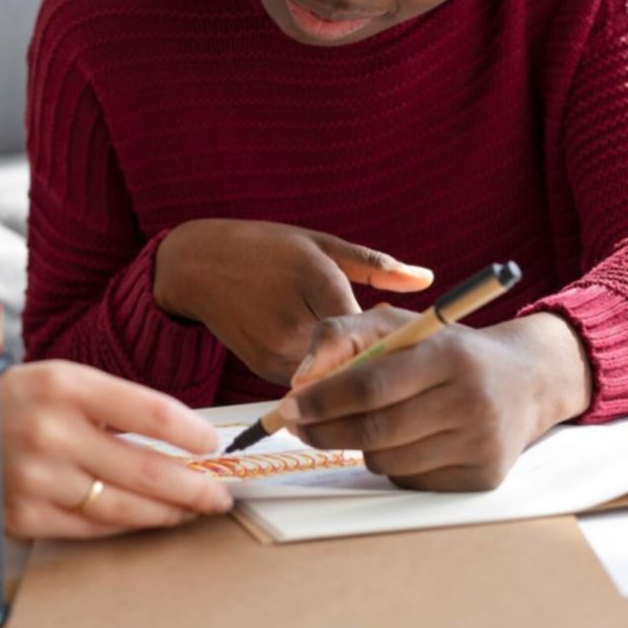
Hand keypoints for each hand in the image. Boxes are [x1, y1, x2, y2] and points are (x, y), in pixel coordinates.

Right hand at [0, 361, 234, 537]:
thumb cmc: (18, 402)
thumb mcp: (64, 381)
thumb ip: (116, 407)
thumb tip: (183, 438)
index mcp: (66, 385)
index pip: (150, 412)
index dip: (191, 433)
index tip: (214, 444)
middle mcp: (52, 432)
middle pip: (146, 469)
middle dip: (195, 487)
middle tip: (221, 493)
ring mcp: (36, 478)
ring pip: (125, 506)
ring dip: (169, 511)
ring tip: (193, 508)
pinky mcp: (24, 515)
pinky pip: (93, 527)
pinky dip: (128, 525)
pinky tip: (150, 518)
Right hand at [152, 219, 433, 384]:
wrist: (200, 266)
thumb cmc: (268, 247)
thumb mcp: (323, 245)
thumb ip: (376, 267)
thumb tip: (427, 278)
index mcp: (317, 282)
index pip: (367, 331)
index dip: (392, 342)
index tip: (412, 348)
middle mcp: (295, 322)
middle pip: (352, 360)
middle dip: (375, 360)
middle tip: (397, 357)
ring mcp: (276, 350)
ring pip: (331, 377)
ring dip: (349, 371)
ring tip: (366, 358)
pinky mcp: (263, 368)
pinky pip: (307, 382)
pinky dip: (323, 376)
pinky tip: (333, 361)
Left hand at [281, 309, 590, 490]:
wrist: (527, 380)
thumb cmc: (450, 348)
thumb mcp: (401, 323)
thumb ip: (342, 333)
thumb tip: (299, 379)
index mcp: (450, 355)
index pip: (371, 386)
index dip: (323, 399)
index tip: (288, 406)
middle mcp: (470, 401)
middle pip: (375, 431)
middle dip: (325, 430)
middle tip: (298, 425)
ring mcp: (480, 445)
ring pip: (388, 461)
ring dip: (359, 446)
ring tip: (363, 423)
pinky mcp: (482, 478)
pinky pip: (411, 481)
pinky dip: (393, 463)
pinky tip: (405, 440)